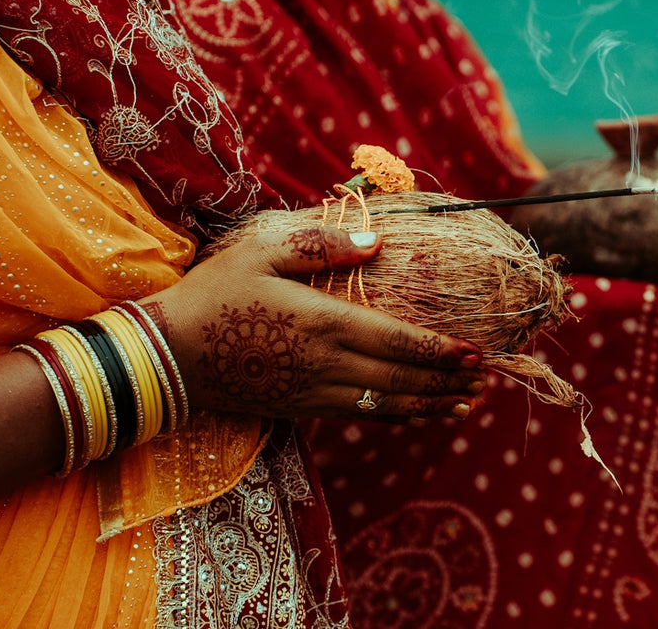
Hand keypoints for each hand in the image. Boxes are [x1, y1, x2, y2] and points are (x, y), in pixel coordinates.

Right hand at [140, 225, 483, 421]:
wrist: (169, 355)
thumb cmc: (216, 294)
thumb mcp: (263, 251)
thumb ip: (322, 244)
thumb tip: (377, 242)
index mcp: (326, 322)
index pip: (400, 341)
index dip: (442, 351)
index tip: (476, 353)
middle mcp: (330, 364)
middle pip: (404, 378)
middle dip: (449, 380)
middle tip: (488, 378)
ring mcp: (318, 392)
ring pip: (389, 404)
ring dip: (432, 404)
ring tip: (468, 402)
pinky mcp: (304, 408)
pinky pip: (363, 416)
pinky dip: (399, 416)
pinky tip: (419, 413)